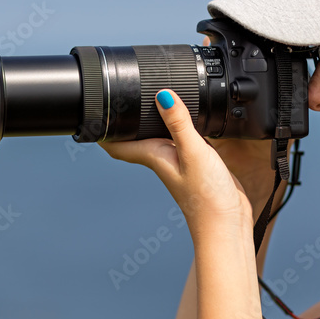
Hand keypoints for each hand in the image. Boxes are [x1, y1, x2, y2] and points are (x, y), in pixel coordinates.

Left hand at [98, 89, 252, 236]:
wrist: (226, 223)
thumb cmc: (206, 197)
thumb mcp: (193, 152)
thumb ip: (179, 123)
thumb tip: (162, 95)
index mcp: (154, 156)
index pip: (118, 144)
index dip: (102, 130)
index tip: (93, 113)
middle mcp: (163, 159)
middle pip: (137, 138)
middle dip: (127, 122)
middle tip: (118, 102)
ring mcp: (180, 162)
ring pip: (160, 138)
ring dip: (154, 123)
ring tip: (149, 105)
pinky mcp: (198, 164)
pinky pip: (184, 141)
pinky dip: (182, 129)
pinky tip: (191, 122)